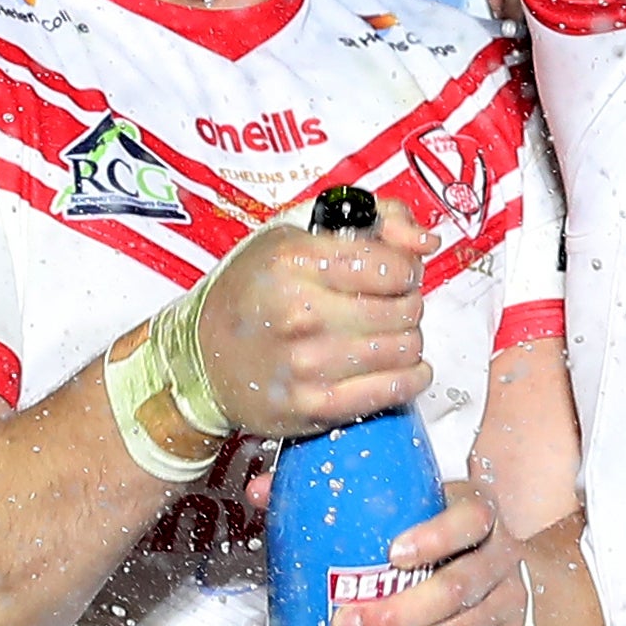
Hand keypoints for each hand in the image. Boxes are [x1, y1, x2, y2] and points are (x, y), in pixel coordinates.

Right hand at [196, 199, 431, 438]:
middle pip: (407, 308)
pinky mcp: (314, 406)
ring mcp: (308, 364)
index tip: (393, 274)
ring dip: (406, 341)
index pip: (395, 266)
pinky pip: (393, 390)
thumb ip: (375, 219)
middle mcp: (301, 312)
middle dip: (406, 304)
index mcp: (295, 262)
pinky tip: (399, 367)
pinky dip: (409, 378)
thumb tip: (424, 241)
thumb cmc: (253, 292)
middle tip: (386, 306)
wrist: (201, 359)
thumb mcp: (298, 232)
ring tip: (384, 335)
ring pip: (406, 349)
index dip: (404, 269)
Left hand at [327, 478, 526, 625]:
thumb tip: (261, 491)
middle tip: (343, 624)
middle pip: (456, 589)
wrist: (497, 581)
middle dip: (395, 614)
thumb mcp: (410, 509)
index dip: (437, 537)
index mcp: (478, 513)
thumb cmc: (439, 542)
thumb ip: (339, 499)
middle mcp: (498, 558)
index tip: (393, 554)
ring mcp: (504, 605)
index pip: (472, 518)